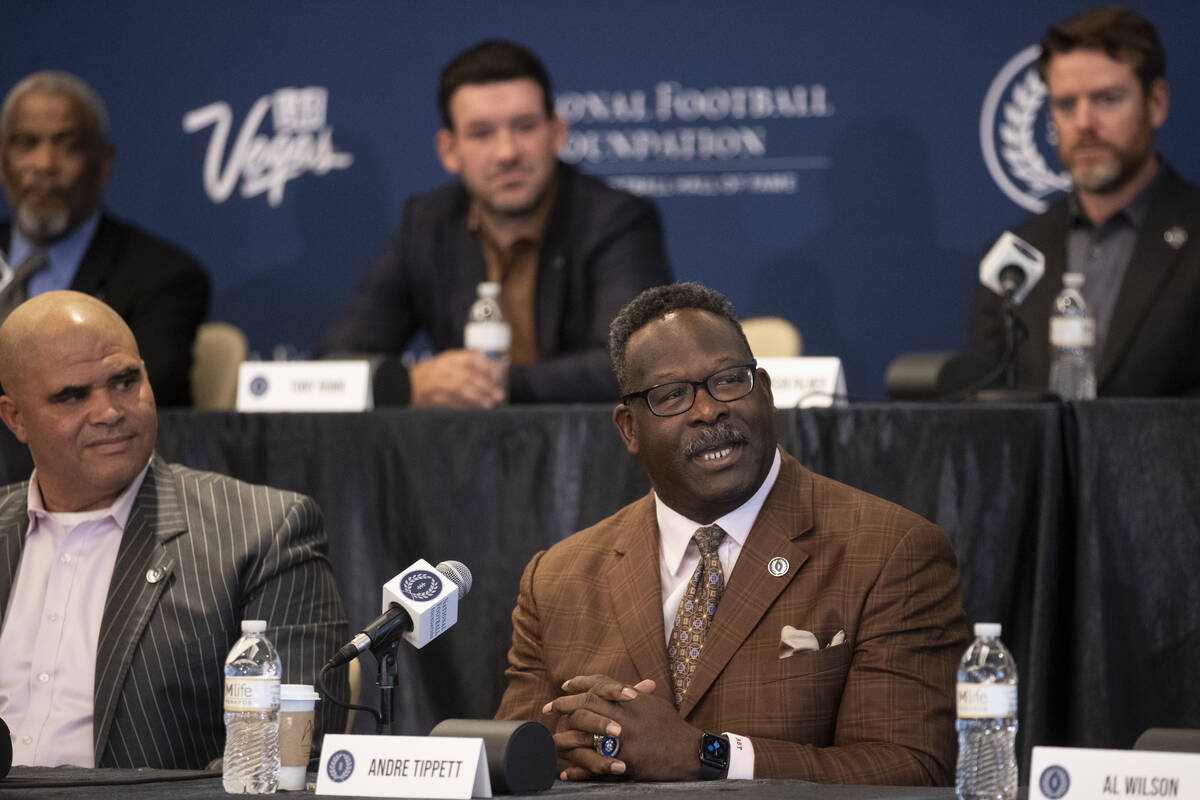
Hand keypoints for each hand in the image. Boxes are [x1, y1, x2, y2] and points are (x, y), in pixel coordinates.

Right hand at [409, 350, 503, 407]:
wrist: (407, 385)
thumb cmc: (433, 373)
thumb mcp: (447, 361)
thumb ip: (466, 361)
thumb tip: (491, 365)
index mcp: (448, 359)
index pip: (470, 360)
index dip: (486, 367)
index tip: (498, 375)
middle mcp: (442, 370)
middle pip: (467, 377)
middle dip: (485, 386)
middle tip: (498, 394)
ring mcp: (436, 384)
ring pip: (459, 390)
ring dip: (477, 398)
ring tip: (489, 403)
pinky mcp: (432, 399)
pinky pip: (451, 403)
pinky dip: (465, 407)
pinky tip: (475, 410)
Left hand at [543, 675, 702, 781]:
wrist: (691, 752)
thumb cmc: (670, 726)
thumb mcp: (651, 703)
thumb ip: (629, 692)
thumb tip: (609, 685)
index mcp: (630, 700)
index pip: (599, 686)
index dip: (579, 683)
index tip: (564, 686)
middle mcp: (624, 717)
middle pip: (586, 706)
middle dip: (564, 706)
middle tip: (549, 708)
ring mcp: (624, 741)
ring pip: (585, 737)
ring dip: (565, 739)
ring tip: (551, 741)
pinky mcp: (626, 762)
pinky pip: (595, 766)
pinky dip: (579, 771)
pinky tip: (566, 773)